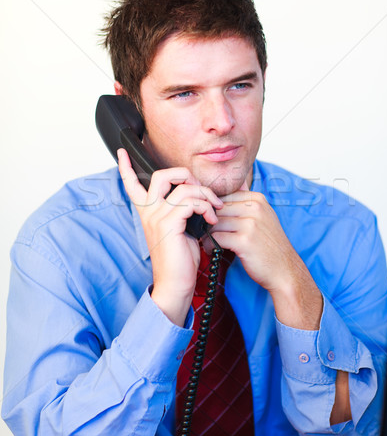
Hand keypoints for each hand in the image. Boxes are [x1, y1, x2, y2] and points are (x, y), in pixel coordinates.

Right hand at [117, 148, 222, 325]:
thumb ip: (182, 210)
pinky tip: (212, 218)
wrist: (176, 283)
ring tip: (215, 208)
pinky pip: (192, 203)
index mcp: (148, 212)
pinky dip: (207, 207)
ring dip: (206, 194)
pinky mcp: (169, 224)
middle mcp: (149, 211)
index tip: (122, 152)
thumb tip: (199, 197)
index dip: (126, 167)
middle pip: (162, 175)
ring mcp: (157, 216)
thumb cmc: (180, 258)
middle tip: (200, 188)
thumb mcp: (180, 228)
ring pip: (184, 188)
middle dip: (186, 174)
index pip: (132, 184)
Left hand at [210, 186, 322, 329]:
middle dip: (208, 222)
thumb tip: (217, 197)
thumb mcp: (262, 218)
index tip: (210, 223)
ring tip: (208, 243)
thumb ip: (243, 206)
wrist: (285, 270)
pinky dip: (210, 245)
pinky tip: (211, 250)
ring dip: (207, 234)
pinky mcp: (245, 240)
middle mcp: (255, 208)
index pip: (223, 197)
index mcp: (257, 199)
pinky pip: (216, 237)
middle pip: (218, 209)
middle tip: (204, 234)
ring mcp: (251, 223)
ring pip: (215, 223)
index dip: (213, 211)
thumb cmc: (269, 246)